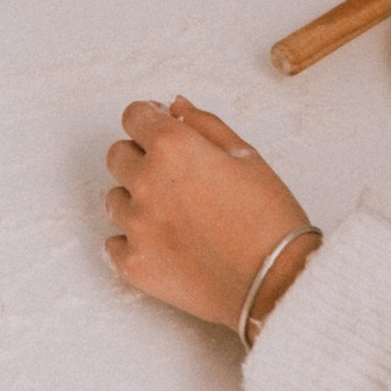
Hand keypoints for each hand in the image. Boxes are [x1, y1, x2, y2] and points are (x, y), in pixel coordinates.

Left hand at [103, 97, 315, 331]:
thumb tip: (174, 106)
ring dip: (137, 201)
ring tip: (177, 217)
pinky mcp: (134, 264)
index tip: (161, 131)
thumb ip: (205, 125)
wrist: (276, 284)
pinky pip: (114, 243)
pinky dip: (134, 242)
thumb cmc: (270, 219)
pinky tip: (165, 245)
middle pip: (118, 155)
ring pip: (115, 199)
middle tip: (176, 179)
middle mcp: (146, 181)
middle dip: (141, 158)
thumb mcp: (247, 157)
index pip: (133, 116)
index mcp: (173, 147)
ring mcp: (136, 226)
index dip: (149, 121)